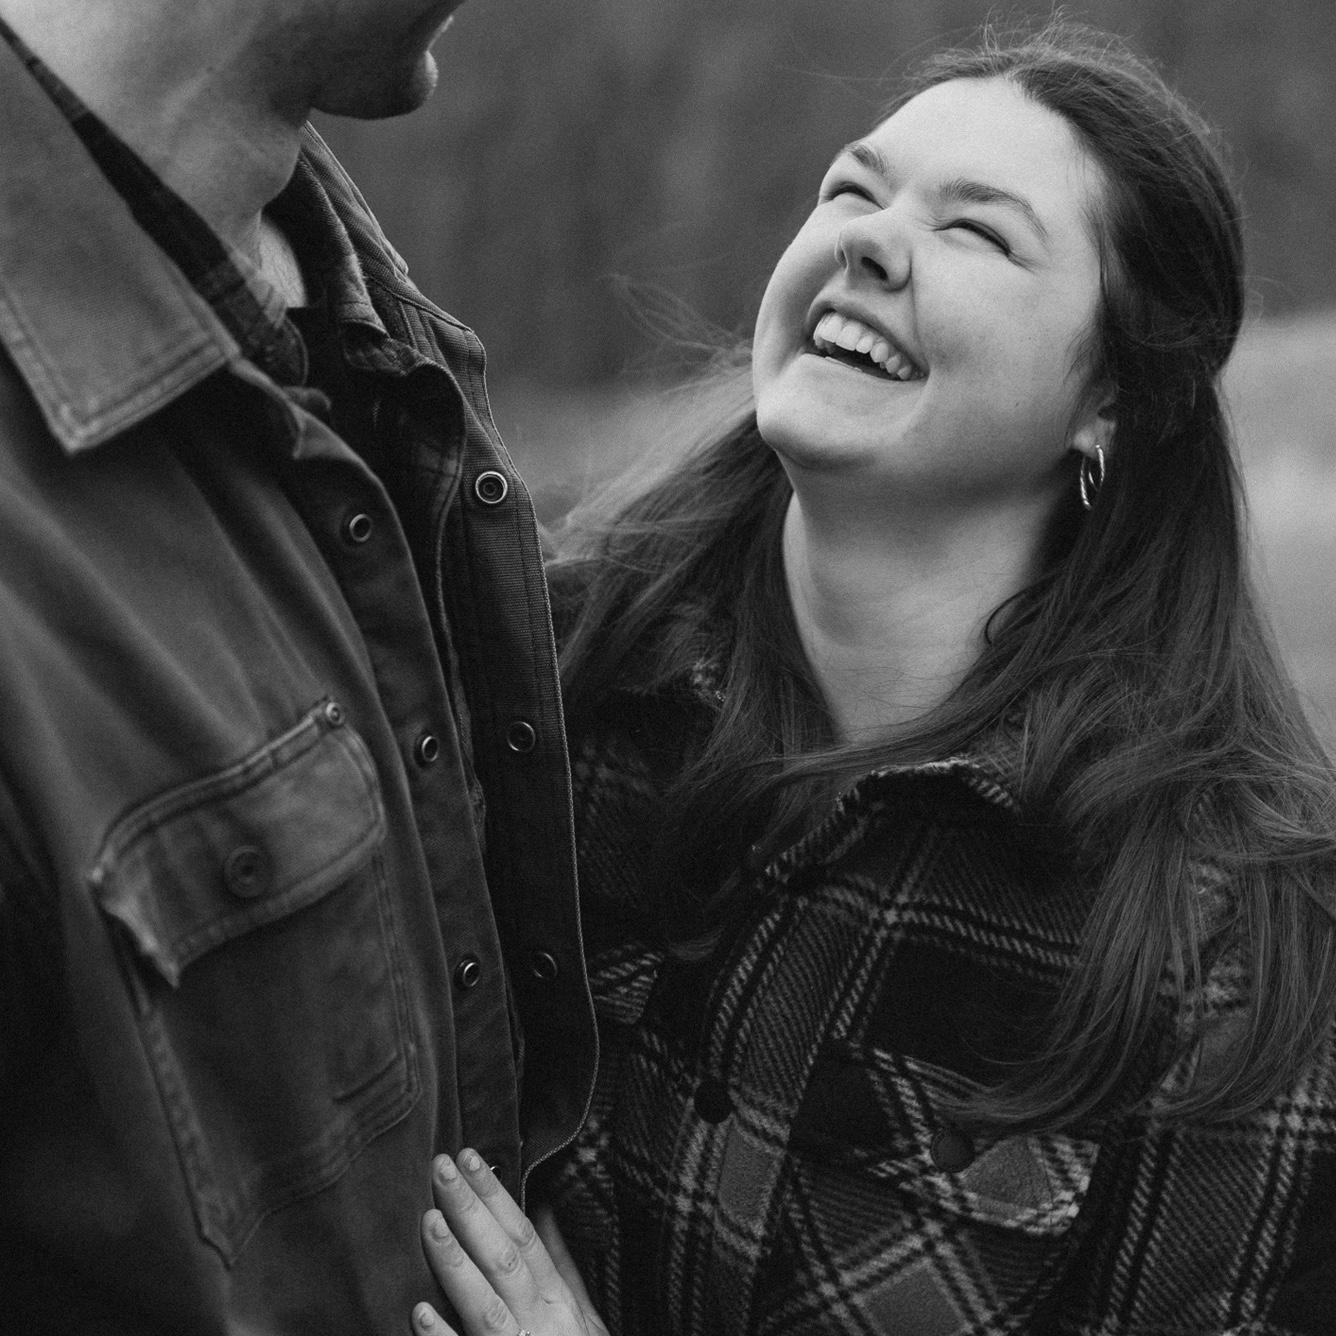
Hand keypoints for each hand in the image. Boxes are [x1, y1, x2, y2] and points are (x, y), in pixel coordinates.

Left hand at [413, 1150, 608, 1335]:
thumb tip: (542, 1207)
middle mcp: (540, 1326)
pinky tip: (417, 1313)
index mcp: (558, 1302)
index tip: (471, 1156)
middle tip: (440, 1166)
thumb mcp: (582, 1316)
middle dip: (471, 1210)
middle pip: (504, 1260)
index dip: (497, 1195)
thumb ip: (560, 1264)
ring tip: (428, 1221)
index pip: (525, 1237)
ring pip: (485, 1308)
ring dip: (456, 1264)